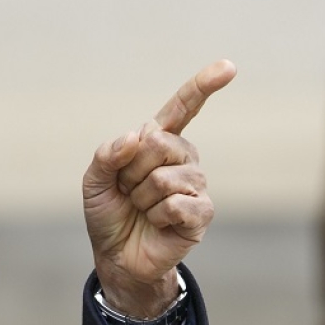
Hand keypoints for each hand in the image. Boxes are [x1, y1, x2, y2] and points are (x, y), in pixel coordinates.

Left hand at [83, 60, 234, 317]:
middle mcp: (183, 158)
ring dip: (141, 198)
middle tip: (128, 192)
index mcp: (159, 142)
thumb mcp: (95, 181)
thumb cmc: (110, 214)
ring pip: (163, 177)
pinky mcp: (202, 212)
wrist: (117, 257)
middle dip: (131, 171)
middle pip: (158, 142)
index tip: (229, 67)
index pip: (184, 108)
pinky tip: (158, 224)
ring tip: (143, 210)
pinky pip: (176, 203)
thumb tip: (138, 136)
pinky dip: (157, 216)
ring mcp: (196, 184)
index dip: (204, 86)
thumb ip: (108, 154)